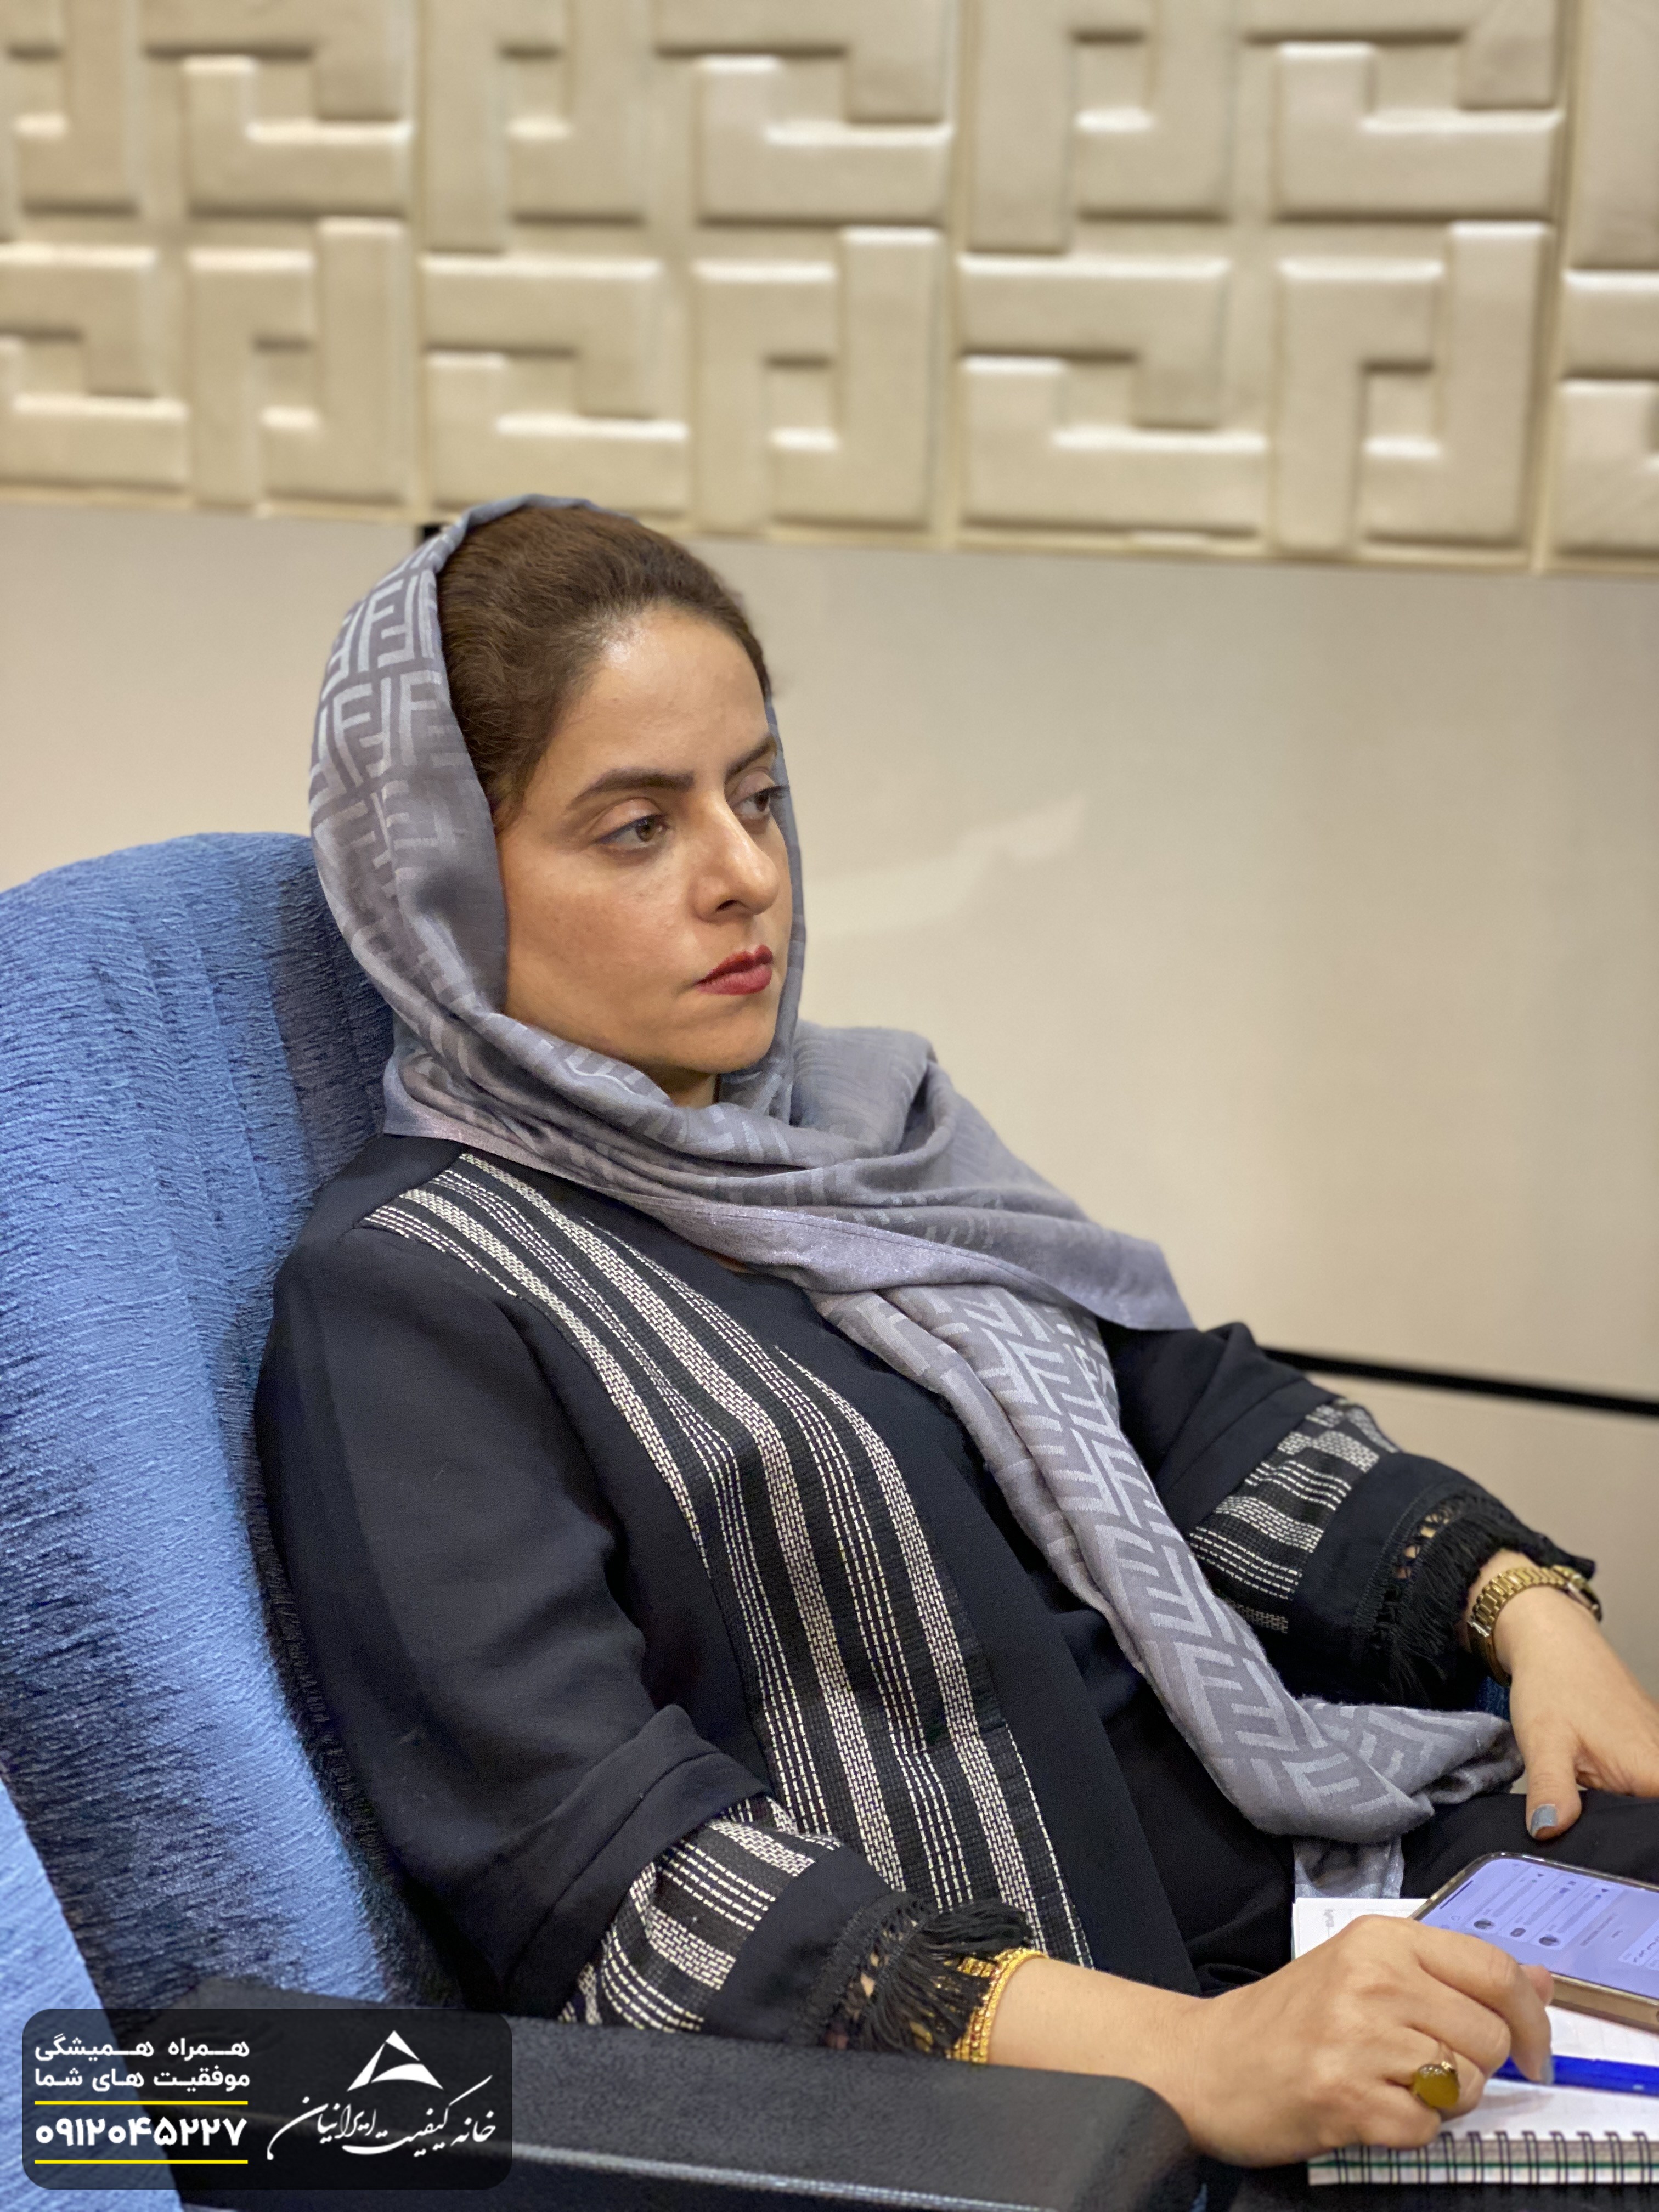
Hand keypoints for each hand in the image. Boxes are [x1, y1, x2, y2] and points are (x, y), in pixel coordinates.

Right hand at [987, 1917, 1552, 2167]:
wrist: (1205, 2063)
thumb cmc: (1289, 2020)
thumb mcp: (1367, 1972)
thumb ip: (1452, 1974)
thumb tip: (1539, 1981)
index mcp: (1379, 1939)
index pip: (1493, 1968)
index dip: (1531, 2016)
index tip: (1532, 2051)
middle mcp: (1370, 1978)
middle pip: (1486, 2036)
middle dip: (1471, 2066)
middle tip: (1420, 2067)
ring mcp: (1355, 2037)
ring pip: (1464, 2084)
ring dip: (1439, 2100)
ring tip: (1387, 2083)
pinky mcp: (1344, 2096)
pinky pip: (1425, 2130)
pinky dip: (1406, 2132)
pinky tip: (1366, 2109)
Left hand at [1486, 1565, 1658, 1840]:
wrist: (1555, 1642)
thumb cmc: (1553, 1684)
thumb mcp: (1544, 1742)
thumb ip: (1552, 1791)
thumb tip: (1549, 1832)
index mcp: (1652, 1772)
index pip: (1654, 1830)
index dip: (1638, 1845)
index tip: (1616, 1855)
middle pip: (1651, 1822)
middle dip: (1627, 1836)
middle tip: (1591, 1838)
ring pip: (1646, 1805)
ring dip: (1624, 1817)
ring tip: (1588, 1813)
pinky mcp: (1649, 1751)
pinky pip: (1644, 1787)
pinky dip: (1623, 1797)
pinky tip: (1595, 1798)